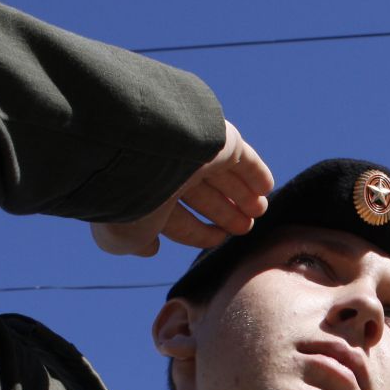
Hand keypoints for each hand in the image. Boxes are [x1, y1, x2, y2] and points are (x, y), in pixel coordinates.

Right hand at [91, 120, 273, 257]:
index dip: (199, 233)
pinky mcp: (220, 140)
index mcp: (147, 194)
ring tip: (258, 211)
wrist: (140, 150)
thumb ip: (135, 245)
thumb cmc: (128, 197)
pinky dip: (255, 173)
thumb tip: (150, 249)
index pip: (179, 219)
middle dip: (225, 214)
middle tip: (245, 228)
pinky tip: (266, 187)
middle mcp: (170, 173)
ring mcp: (195, 154)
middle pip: (204, 197)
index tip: (218, 239)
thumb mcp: (123, 235)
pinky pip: (243, 159)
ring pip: (225, 179)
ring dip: (243, 197)